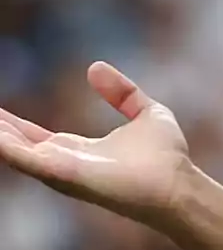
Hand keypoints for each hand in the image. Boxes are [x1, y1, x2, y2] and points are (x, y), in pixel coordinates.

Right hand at [0, 63, 190, 225]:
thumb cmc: (167, 156)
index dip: (10, 124)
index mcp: (77, 150)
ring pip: (15, 153)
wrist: (179, 182)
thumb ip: (122, 92)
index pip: (32, 136)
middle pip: (16, 145)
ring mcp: (62, 171)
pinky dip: (7, 148)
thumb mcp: (146, 112)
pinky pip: (28, 160)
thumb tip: (94, 67)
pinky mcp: (66, 175)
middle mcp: (63, 163)